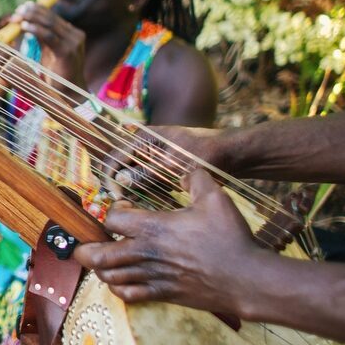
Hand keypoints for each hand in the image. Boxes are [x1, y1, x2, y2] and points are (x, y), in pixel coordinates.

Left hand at [12, 1, 85, 87]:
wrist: (69, 97)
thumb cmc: (56, 76)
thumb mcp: (48, 53)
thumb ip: (41, 38)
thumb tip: (26, 23)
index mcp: (72, 34)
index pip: (53, 16)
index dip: (37, 9)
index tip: (23, 7)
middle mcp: (75, 35)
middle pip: (51, 17)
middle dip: (33, 12)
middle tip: (18, 10)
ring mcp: (73, 42)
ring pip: (50, 23)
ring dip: (32, 18)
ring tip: (17, 17)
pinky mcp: (67, 52)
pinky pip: (50, 36)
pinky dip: (35, 29)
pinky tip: (24, 27)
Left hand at [74, 170, 268, 316]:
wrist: (246, 279)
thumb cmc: (230, 238)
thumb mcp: (216, 197)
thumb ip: (196, 178)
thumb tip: (185, 169)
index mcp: (155, 227)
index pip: (112, 220)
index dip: (111, 211)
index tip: (122, 208)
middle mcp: (147, 253)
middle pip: (100, 255)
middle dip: (85, 249)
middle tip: (82, 244)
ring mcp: (153, 276)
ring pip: (110, 277)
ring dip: (100, 269)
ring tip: (101, 261)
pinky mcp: (163, 294)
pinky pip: (129, 296)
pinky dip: (118, 289)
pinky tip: (120, 281)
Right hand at [100, 125, 229, 197]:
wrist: (233, 153)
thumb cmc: (205, 155)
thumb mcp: (174, 166)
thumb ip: (145, 173)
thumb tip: (118, 181)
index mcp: (143, 138)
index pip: (114, 157)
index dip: (110, 178)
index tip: (116, 200)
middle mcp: (144, 144)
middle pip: (120, 166)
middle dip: (120, 186)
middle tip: (125, 207)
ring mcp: (153, 155)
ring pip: (132, 175)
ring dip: (133, 190)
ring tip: (137, 206)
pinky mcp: (162, 165)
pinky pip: (146, 179)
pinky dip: (146, 190)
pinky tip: (151, 201)